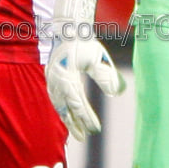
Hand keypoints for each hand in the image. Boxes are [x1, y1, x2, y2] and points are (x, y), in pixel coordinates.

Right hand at [46, 0, 123, 139]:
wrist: (68, 30)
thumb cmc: (86, 44)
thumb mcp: (99, 58)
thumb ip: (107, 76)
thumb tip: (118, 92)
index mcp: (68, 76)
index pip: (79, 103)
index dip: (87, 118)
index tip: (95, 129)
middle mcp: (57, 81)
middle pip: (67, 108)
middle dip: (75, 124)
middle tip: (84, 137)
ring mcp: (51, 80)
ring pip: (59, 106)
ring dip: (67, 120)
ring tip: (76, 132)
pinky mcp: (50, 79)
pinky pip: (55, 99)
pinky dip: (62, 110)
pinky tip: (68, 117)